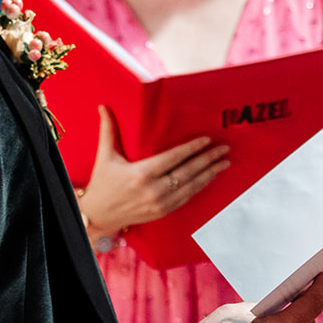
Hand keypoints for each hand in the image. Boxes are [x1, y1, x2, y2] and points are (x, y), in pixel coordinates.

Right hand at [78, 106, 229, 235]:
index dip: (192, 148)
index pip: (174, 158)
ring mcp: (159, 203)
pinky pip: (186, 198)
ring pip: (191, 186)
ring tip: (224, 163)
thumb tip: (103, 106)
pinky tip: (210, 178)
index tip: (207, 140)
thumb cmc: (102, 184)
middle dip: (209, 159)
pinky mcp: (162, 212)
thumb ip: (108, 130)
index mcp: (141, 174)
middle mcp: (153, 190)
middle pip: (188, 171)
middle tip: (224, 149)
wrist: (97, 216)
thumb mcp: (105, 156)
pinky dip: (200, 187)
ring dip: (210, 174)